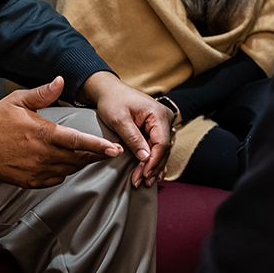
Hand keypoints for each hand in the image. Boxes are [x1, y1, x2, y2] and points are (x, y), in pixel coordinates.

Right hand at [0, 77, 122, 187]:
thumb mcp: (18, 100)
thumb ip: (43, 93)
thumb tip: (60, 80)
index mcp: (43, 134)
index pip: (77, 142)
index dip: (99, 146)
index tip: (115, 149)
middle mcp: (42, 155)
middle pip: (78, 158)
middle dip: (95, 155)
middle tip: (108, 151)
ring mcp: (36, 171)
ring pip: (68, 169)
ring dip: (80, 163)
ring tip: (88, 155)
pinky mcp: (29, 181)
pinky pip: (55, 179)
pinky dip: (64, 171)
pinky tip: (63, 163)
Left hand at [80, 72, 175, 187]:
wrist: (109, 90)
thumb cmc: (112, 101)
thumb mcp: (119, 120)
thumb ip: (133, 138)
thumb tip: (145, 158)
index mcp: (158, 114)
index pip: (161, 143)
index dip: (153, 162)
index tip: (143, 175)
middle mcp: (164, 118)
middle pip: (163, 149)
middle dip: (152, 167)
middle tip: (141, 182)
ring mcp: (162, 123)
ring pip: (161, 150)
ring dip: (153, 166)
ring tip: (146, 182)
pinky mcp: (156, 128)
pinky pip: (157, 146)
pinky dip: (153, 160)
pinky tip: (152, 173)